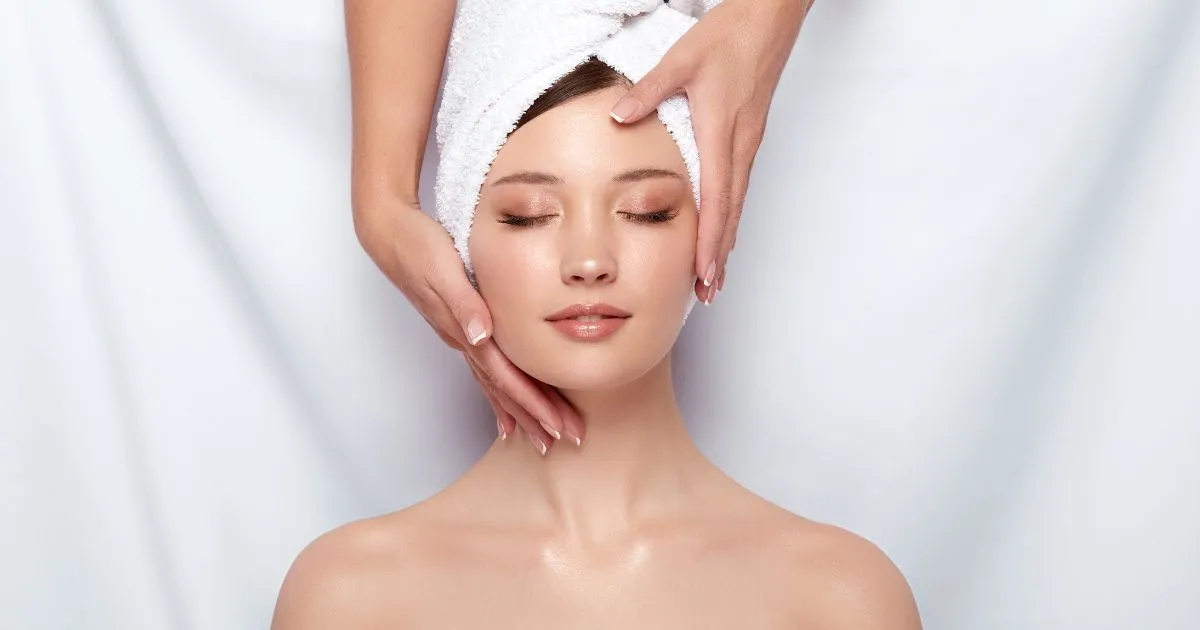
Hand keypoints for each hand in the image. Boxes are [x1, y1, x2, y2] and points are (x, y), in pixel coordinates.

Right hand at [353, 197, 584, 452]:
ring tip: (537, 435)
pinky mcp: (456, 325)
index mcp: (465, 330)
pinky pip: (483, 367)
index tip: (557, 427)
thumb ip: (464, 304)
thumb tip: (481, 336)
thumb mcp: (443, 270)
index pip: (506, 377)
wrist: (388, 233)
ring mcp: (458, 335)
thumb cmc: (418, 246)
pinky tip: (502, 401)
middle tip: (564, 441)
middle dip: (535, 417)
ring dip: (518, 410)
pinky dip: (496, 389)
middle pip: (504, 389)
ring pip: (494, 383)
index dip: (533, 404)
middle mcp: (463, 339)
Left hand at [609, 0, 812, 302]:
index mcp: (721, 132)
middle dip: (720, 256)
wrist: (770, 17)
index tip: (704, 271)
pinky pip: (740, 187)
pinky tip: (723, 230)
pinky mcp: (749, 135)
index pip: (717, 199)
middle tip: (710, 292)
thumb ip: (649, 91)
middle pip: (731, 213)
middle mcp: (740, 145)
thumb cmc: (730, 35)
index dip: (710, 240)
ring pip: (737, 204)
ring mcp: (747, 142)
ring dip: (726, 242)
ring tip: (716, 276)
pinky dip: (730, 216)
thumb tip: (619, 117)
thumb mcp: (681, 59)